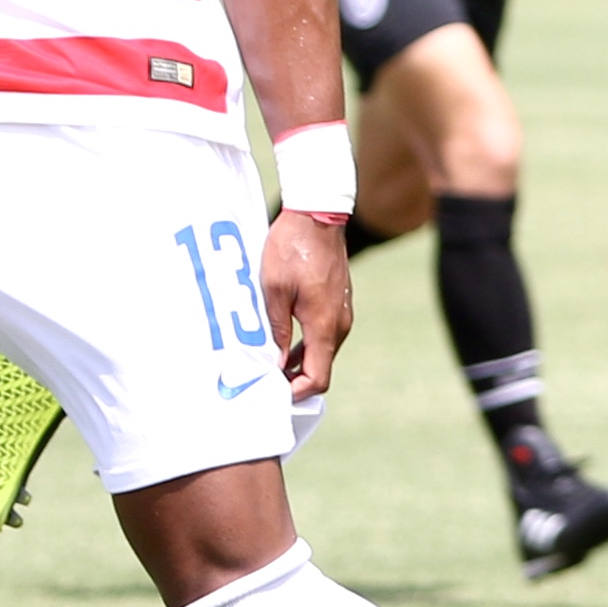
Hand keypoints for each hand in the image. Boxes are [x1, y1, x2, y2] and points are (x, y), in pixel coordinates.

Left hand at [261, 209, 354, 395]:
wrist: (317, 213)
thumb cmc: (291, 248)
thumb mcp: (273, 291)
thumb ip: (276, 331)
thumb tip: (277, 365)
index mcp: (324, 325)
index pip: (318, 378)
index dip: (296, 392)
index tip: (273, 394)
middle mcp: (339, 323)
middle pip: (322, 367)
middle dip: (296, 380)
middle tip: (265, 382)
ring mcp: (342, 311)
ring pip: (323, 351)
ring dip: (300, 362)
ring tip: (271, 364)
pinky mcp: (338, 301)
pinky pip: (324, 333)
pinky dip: (307, 345)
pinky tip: (284, 341)